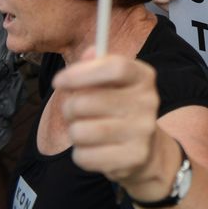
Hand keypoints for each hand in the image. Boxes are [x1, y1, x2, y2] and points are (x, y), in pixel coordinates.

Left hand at [51, 51, 169, 193]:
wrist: (147, 151)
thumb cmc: (120, 111)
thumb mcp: (114, 84)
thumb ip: (99, 66)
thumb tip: (90, 52)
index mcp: (144, 77)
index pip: (114, 67)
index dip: (81, 73)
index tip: (59, 80)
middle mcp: (148, 102)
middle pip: (86, 102)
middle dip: (69, 108)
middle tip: (74, 111)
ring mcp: (142, 131)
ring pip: (80, 131)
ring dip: (75, 132)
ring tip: (86, 131)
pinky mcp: (132, 157)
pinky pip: (85, 156)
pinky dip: (82, 155)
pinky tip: (95, 150)